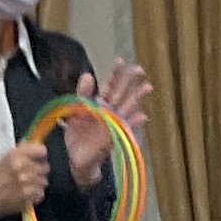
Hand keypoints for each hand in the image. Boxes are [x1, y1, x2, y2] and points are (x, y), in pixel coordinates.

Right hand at [0, 142, 51, 220]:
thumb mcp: (6, 158)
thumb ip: (23, 152)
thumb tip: (40, 149)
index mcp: (16, 155)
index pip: (42, 150)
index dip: (40, 156)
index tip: (38, 160)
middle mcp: (22, 166)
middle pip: (45, 167)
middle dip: (39, 171)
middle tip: (30, 175)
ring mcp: (26, 182)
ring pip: (44, 181)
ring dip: (37, 184)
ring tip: (27, 186)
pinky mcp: (28, 196)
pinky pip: (41, 193)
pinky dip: (35, 195)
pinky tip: (27, 194)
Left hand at [58, 62, 148, 180]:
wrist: (73, 158)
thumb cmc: (76, 135)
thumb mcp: (75, 111)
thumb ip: (82, 94)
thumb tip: (88, 74)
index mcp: (100, 104)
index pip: (110, 86)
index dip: (116, 74)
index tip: (121, 61)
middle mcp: (110, 112)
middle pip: (121, 94)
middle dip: (130, 82)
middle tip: (140, 69)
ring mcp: (113, 124)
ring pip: (127, 109)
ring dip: (137, 99)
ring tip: (147, 87)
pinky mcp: (113, 138)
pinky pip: (126, 129)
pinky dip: (134, 123)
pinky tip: (143, 115)